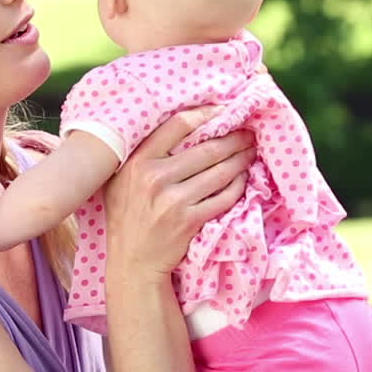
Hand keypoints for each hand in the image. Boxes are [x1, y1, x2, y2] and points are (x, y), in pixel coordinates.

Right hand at [104, 106, 255, 279]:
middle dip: (233, 137)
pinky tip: (243, 177)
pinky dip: (238, 185)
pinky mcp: (190, 221)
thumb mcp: (120, 179)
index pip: (178, 125)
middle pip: (207, 148)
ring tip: (251, 150)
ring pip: (220, 172)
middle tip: (249, 131)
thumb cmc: (126, 215)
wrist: (132, 261)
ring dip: (241, 159)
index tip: (224, 110)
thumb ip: (141, 153)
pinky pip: (224, 197)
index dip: (206, 114)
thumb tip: (177, 125)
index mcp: (138, 161)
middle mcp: (155, 178)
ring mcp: (174, 201)